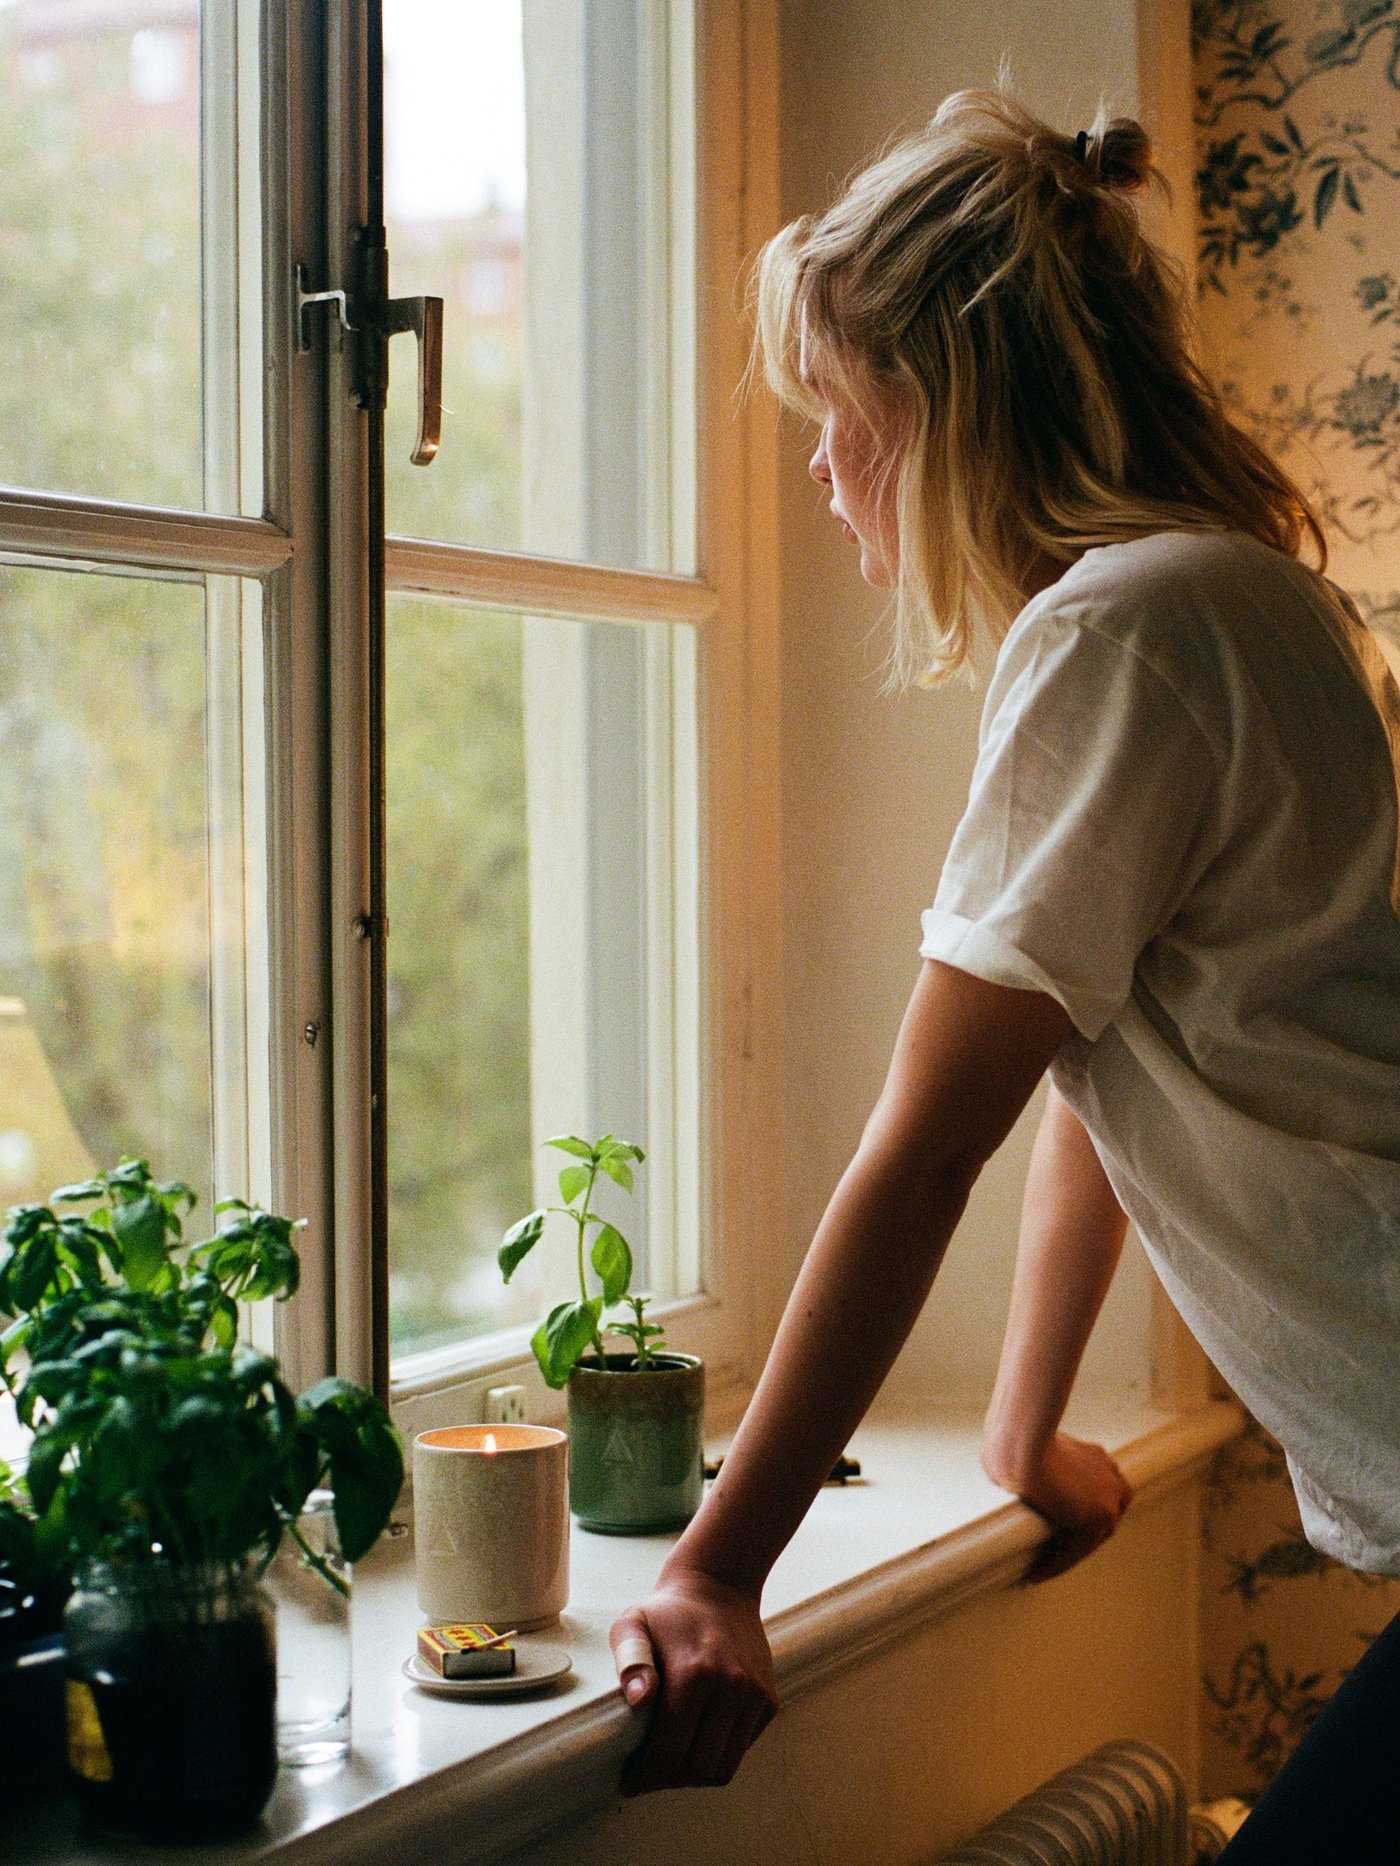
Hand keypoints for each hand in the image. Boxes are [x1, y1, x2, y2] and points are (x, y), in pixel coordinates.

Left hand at [610, 1566, 778, 1794]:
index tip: (628, 1780)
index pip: (670, 1750)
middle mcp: (732, 1686)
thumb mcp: (633, 1622)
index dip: (645, 1776)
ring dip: (694, 1775)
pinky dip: (718, 1754)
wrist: (720, 1586)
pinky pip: (742, 1748)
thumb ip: (629, 1659)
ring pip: (725, 1766)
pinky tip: (696, 1738)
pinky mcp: (769, 1699)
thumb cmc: (668, 1611)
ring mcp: (755, 1694)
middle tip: (647, 1774)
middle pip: (699, 1767)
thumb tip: (640, 1700)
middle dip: (668, 1780)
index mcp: (694, 1672)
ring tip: (671, 1763)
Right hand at [986, 1432, 1133, 1582]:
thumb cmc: (1018, 1440)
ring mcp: (1110, 1501)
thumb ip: (1042, 1461)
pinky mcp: (1096, 1521)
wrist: (1022, 1443)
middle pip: (1096, 1521)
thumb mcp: (1037, 1447)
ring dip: (1064, 1555)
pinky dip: (1055, 1565)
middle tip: (1047, 1554)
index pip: (1093, 1498)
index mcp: (1101, 1460)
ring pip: (1088, 1540)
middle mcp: (1114, 1480)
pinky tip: (1035, 1573)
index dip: (1073, 1515)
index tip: (1054, 1528)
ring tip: (1038, 1569)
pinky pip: (1075, 1552)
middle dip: (1073, 1538)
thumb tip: (1005, 1468)